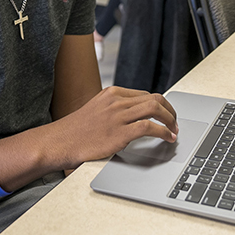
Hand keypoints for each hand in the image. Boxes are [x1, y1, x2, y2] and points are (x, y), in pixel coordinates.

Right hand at [50, 86, 177, 167]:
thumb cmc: (76, 131)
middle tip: (175, 122)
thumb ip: (114, 109)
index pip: (145, 94)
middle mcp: (116, 101)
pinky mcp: (119, 132)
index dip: (160, 105)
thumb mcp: (96, 109)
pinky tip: (168, 137)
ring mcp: (118, 116)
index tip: (166, 114)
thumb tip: (135, 116)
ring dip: (170, 120)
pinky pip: (149, 127)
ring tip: (174, 130)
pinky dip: (163, 131)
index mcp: (111, 93)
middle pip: (154, 98)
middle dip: (170, 110)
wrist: (60, 142)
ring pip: (155, 109)